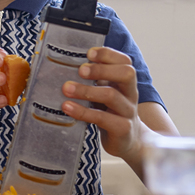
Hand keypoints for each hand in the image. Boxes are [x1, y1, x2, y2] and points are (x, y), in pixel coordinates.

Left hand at [60, 47, 145, 164]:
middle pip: (126, 73)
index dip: (108, 54)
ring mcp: (128, 111)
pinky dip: (83, 112)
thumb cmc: (110, 112)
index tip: (88, 53)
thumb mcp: (105, 93)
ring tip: (66, 88)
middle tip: (80, 70)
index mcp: (125, 82)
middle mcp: (130, 93)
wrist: (129, 141)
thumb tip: (64, 65)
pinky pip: (102, 118)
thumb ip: (94, 80)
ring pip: (112, 95)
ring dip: (87, 90)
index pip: (124, 61)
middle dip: (102, 69)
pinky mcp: (122, 129)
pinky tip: (67, 107)